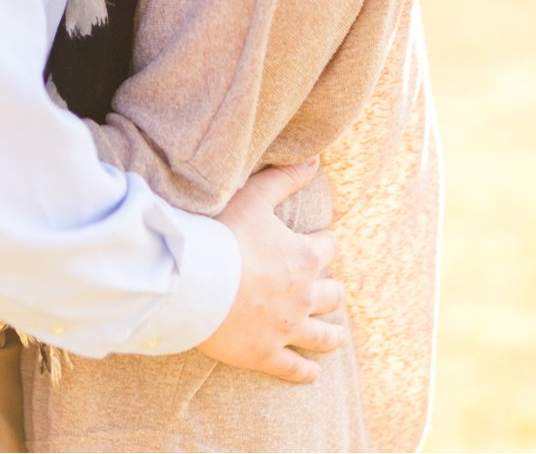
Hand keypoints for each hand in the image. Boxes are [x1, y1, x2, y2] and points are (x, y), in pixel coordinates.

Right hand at [197, 158, 343, 383]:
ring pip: (321, 336)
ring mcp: (288, 329)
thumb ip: (286, 178)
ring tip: (338, 338)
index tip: (320, 243)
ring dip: (332, 336)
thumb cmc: (225, 234)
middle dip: (333, 291)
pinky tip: (313, 373)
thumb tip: (315, 161)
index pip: (328, 248)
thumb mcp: (255, 196)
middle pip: (332, 295)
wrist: (198, 281)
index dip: (323, 243)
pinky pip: (294, 368)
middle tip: (333, 293)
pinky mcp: (267, 354)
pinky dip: (306, 371)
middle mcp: (304, 296)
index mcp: (305, 258)